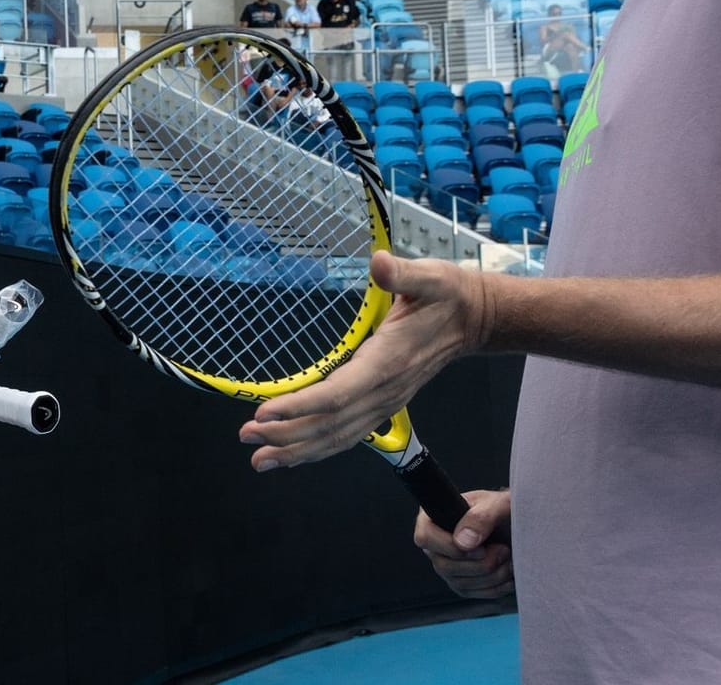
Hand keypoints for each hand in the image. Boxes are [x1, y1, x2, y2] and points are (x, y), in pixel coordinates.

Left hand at [238, 252, 489, 469]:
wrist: (474, 320)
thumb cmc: (448, 297)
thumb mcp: (430, 276)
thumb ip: (403, 274)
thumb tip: (381, 262)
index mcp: (387, 362)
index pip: (337, 394)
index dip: (300, 406)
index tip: (265, 412)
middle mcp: (385, 391)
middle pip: (330, 423)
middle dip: (287, 434)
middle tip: (246, 437)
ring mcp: (385, 402)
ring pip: (337, 437)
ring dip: (297, 450)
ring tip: (260, 459)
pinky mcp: (383, 404)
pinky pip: (347, 434)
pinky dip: (317, 448)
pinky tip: (293, 454)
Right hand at [414, 489, 512, 598]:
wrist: (517, 528)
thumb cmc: (504, 511)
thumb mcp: (497, 506)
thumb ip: (480, 518)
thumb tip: (462, 541)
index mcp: (435, 518)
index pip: (425, 537)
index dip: (450, 546)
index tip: (480, 548)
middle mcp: (436, 544)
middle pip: (444, 566)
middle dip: (480, 563)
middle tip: (503, 549)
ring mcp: (447, 566)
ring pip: (460, 583)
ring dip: (492, 575)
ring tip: (508, 558)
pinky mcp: (462, 583)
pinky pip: (473, 593)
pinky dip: (495, 587)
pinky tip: (509, 572)